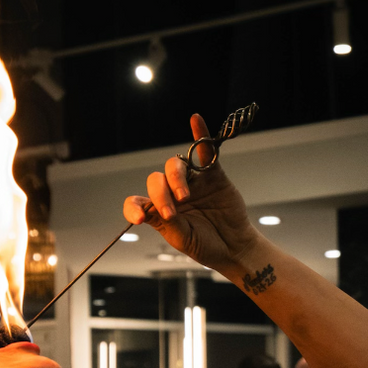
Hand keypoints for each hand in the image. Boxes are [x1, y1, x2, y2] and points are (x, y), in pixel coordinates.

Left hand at [122, 114, 264, 276]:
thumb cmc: (205, 245)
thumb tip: (150, 208)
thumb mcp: (181, 238)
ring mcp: (193, 182)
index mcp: (159, 211)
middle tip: (172, 212)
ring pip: (175, 166)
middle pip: (157, 180)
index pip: (137, 202)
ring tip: (184, 196)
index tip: (140, 218)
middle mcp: (172, 193)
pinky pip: (205, 151)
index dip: (133, 207)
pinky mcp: (213, 175)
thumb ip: (167, 222)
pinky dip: (200, 135)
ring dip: (175, 178)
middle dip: (161, 194)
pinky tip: (195, 120)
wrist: (234, 247)